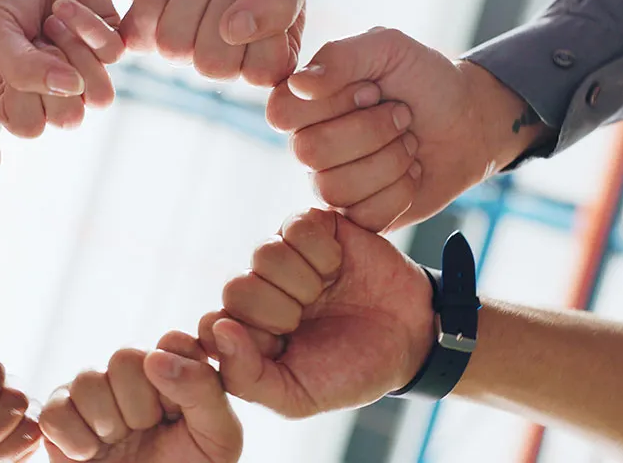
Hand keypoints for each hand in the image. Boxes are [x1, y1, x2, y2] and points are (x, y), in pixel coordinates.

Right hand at [0, 0, 124, 137]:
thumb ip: (20, 69)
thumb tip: (72, 91)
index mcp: (14, 90)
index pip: (29, 127)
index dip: (27, 98)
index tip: (13, 57)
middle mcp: (50, 84)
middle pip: (70, 119)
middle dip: (55, 78)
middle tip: (37, 38)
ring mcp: (81, 63)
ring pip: (100, 96)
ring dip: (77, 58)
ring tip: (52, 23)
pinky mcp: (109, 38)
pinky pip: (114, 55)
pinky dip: (89, 27)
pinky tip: (66, 5)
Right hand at [42, 332, 240, 462]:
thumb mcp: (218, 437)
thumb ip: (203, 391)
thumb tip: (155, 357)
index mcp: (176, 372)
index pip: (173, 342)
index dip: (175, 375)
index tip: (178, 412)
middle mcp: (134, 375)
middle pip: (125, 357)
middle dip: (139, 406)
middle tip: (147, 432)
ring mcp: (94, 394)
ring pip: (87, 381)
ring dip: (108, 424)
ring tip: (119, 444)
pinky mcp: (59, 416)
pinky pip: (56, 411)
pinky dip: (76, 441)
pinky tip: (92, 454)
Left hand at [123, 0, 313, 85]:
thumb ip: (282, 1)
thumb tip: (234, 32)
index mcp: (270, 52)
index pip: (260, 73)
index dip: (260, 30)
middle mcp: (228, 57)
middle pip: (211, 66)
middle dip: (219, 11)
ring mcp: (187, 44)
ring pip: (173, 48)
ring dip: (189, 1)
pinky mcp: (149, 26)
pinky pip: (138, 35)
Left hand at [198, 208, 433, 417]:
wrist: (410, 338)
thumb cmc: (350, 370)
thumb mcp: (298, 395)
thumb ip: (247, 378)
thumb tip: (218, 330)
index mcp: (244, 333)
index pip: (212, 326)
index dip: (249, 338)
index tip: (282, 347)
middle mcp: (257, 291)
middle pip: (236, 288)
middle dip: (280, 311)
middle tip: (308, 320)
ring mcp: (282, 256)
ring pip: (264, 254)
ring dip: (305, 281)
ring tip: (326, 292)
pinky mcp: (312, 227)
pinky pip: (297, 227)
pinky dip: (324, 253)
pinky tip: (338, 267)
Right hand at [266, 28, 539, 231]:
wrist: (469, 122)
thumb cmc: (425, 80)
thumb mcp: (389, 48)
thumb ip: (341, 57)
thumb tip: (299, 83)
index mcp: (305, 101)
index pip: (282, 112)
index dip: (333, 103)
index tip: (372, 88)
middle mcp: (309, 144)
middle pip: (311, 152)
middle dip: (372, 131)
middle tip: (403, 115)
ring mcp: (330, 183)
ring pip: (335, 188)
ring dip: (390, 161)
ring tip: (409, 142)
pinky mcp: (358, 215)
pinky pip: (363, 216)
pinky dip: (401, 191)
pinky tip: (412, 172)